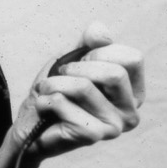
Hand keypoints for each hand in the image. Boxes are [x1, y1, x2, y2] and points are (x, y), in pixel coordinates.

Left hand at [13, 20, 145, 159]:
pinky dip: (46, 100)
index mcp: (134, 92)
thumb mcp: (75, 59)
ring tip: (46, 90)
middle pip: (114, 74)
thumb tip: (98, 30)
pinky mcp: (92, 136)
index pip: (133, 59)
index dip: (101, 52)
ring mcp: (114, 127)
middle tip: (60, 75)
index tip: (81, 61)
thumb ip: (89, 43)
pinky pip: (63, 103)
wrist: (32, 125)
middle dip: (77, 68)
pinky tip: (45, 110)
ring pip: (84, 87)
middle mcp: (131, 112)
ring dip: (54, 83)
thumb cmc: (58, 92)